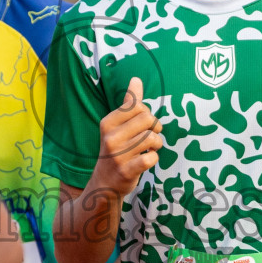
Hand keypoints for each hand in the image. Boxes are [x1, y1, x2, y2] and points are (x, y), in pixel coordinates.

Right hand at [88, 77, 161, 197]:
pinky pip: (151, 158)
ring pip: (151, 138)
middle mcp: (110, 137)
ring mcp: (118, 155)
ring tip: (150, 148)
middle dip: (155, 127)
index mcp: (108, 122)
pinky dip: (154, 158)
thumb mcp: (118, 126)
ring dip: (156, 143)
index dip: (147, 113)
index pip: (137, 106)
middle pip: (147, 119)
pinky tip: (147, 160)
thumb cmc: (117, 149)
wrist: (104, 183)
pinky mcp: (127, 171)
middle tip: (151, 136)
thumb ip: (129, 103)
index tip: (144, 124)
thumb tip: (136, 79)